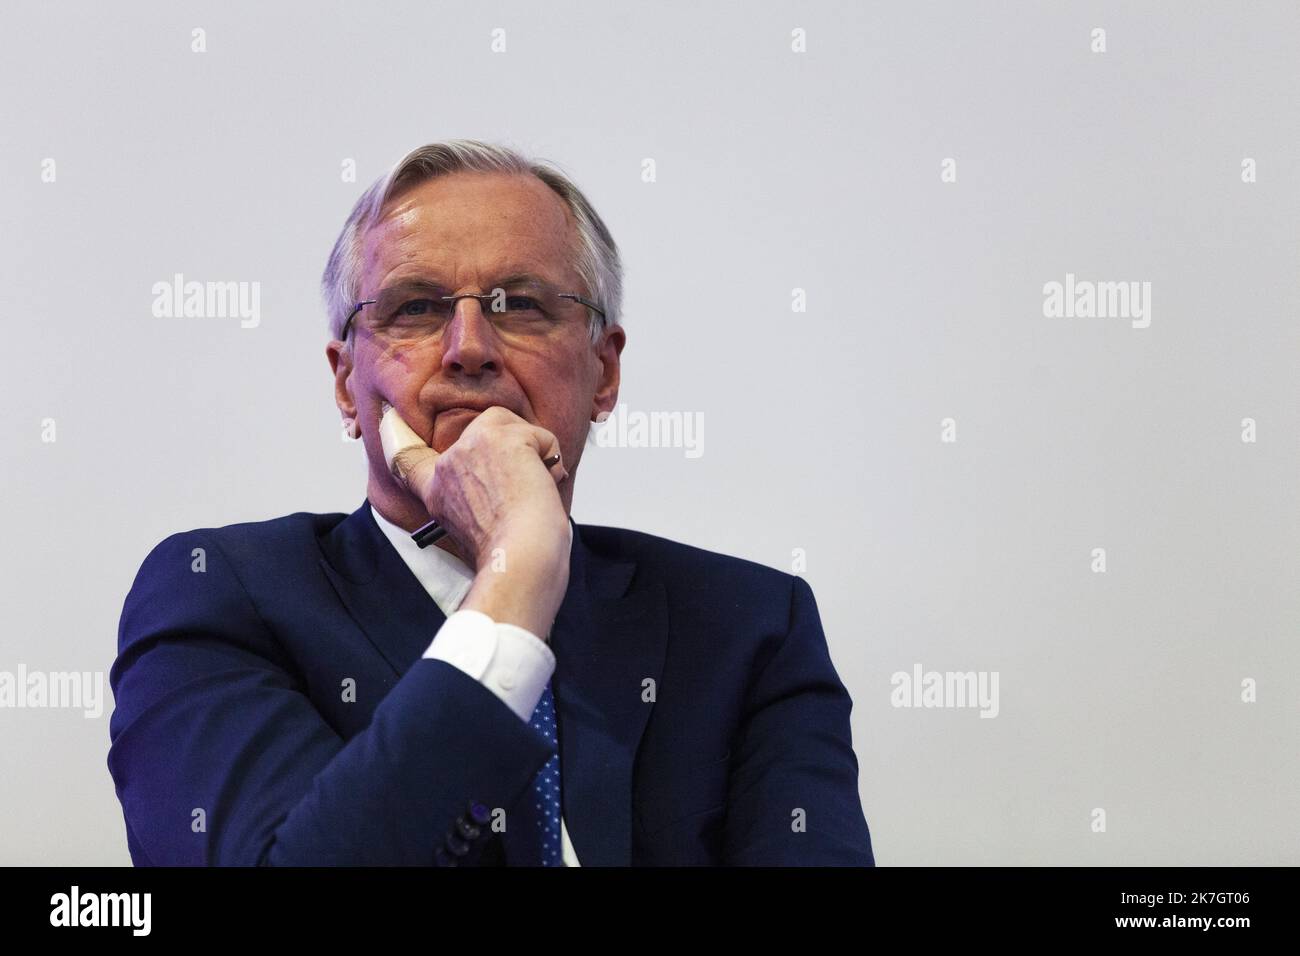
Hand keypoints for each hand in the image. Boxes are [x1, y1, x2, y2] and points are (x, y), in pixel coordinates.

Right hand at [378, 402, 571, 635]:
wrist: (521, 558)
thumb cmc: (510, 555)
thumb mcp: (475, 529)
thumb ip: (476, 499)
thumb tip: (510, 480)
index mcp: (436, 492)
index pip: (405, 458)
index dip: (396, 436)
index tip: (387, 419)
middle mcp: (447, 466)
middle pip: (486, 431)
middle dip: (514, 453)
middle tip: (520, 494)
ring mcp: (470, 446)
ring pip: (515, 427)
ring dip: (537, 455)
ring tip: (535, 490)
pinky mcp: (498, 436)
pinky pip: (541, 436)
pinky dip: (552, 459)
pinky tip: (544, 484)